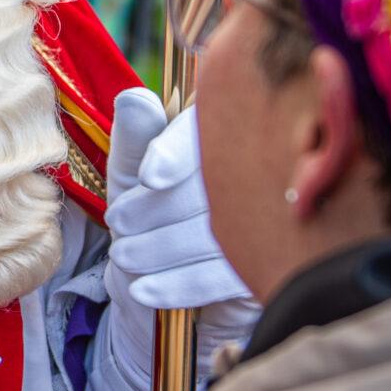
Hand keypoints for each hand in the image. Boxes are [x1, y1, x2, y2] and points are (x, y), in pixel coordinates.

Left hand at [104, 89, 248, 311]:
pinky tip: (143, 289)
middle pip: (211, 186)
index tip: (148, 177)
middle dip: (157, 208)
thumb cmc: (151, 220)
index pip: (209, 133)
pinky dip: (180, 283)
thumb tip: (134, 98)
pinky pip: (226, 276)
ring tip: (124, 255)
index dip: (179, 152)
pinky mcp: (270, 269)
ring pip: (218, 232)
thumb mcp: (131, 177)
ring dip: (162, 247)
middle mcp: (259, 173)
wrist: (163, 291)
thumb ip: (134, 139)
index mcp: (226, 135)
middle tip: (118, 224)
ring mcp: (272, 223)